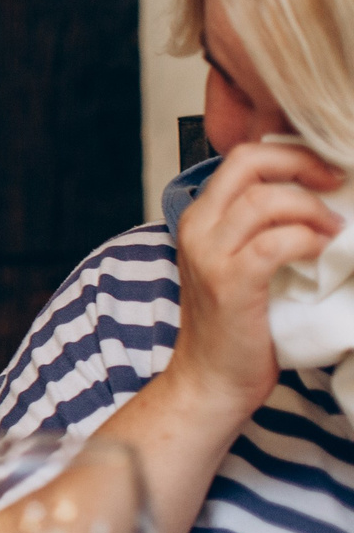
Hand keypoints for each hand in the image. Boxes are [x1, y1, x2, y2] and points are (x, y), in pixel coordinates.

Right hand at [167, 139, 343, 420]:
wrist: (210, 379)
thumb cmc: (233, 326)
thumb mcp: (236, 263)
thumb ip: (257, 229)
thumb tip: (314, 198)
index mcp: (199, 218)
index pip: (242, 158)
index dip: (289, 153)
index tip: (325, 169)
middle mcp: (198, 228)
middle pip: (248, 163)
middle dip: (301, 163)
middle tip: (335, 181)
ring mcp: (210, 255)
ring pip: (265, 199)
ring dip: (312, 207)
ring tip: (333, 228)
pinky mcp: (231, 283)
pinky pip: (275, 243)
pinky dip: (307, 240)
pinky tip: (321, 250)